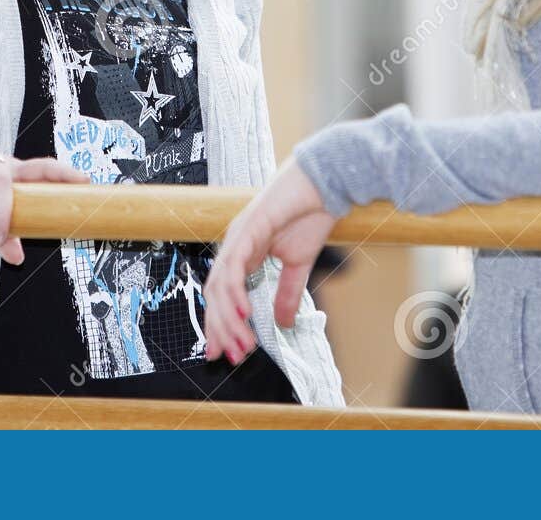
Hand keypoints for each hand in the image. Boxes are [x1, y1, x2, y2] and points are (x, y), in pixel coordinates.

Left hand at [203, 157, 337, 365]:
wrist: (325, 184)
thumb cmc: (311, 215)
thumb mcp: (299, 265)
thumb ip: (287, 293)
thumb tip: (284, 323)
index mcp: (243, 253)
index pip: (222, 295)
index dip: (220, 324)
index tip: (223, 353)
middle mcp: (234, 245)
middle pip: (215, 294)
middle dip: (220, 329)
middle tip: (231, 357)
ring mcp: (238, 236)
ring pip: (220, 285)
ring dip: (228, 318)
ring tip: (241, 343)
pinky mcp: (248, 228)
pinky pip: (233, 266)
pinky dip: (234, 291)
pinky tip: (243, 312)